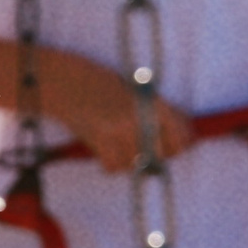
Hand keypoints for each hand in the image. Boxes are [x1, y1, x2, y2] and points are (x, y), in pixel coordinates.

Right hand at [44, 53, 192, 171]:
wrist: (60, 80)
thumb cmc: (97, 80)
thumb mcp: (133, 88)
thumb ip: (159, 110)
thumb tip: (187, 134)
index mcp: (151, 100)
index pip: (180, 134)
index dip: (182, 144)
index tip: (179, 147)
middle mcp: (139, 116)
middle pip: (162, 154)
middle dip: (158, 155)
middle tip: (145, 147)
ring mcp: (118, 130)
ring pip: (136, 163)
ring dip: (131, 159)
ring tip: (119, 143)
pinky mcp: (99, 140)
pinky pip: (114, 166)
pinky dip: (111, 163)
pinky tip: (105, 149)